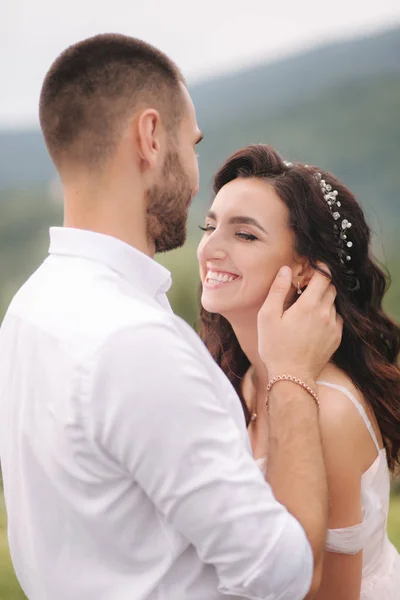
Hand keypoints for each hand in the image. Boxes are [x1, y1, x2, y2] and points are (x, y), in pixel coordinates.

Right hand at [257, 264, 342, 381]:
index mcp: (308, 305)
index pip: (324, 276)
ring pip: (333, 303)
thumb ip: (277, 290)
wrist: (292, 377)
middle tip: (304, 289)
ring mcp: (333, 326)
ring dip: (323, 300)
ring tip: (306, 309)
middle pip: (331, 288)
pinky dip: (327, 315)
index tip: (310, 268)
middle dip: (320, 283)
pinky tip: (314, 323)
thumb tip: (286, 269)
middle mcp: (325, 313)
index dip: (319, 269)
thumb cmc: (275, 347)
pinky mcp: (336, 338)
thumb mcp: (267, 316)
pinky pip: (336, 319)